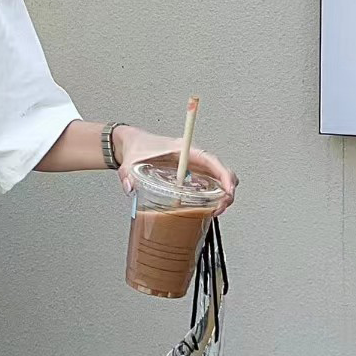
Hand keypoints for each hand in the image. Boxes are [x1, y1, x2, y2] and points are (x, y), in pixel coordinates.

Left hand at [114, 126, 237, 214]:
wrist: (132, 143)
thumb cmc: (137, 147)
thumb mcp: (130, 161)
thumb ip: (128, 173)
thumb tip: (130, 187)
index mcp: (183, 149)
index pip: (210, 160)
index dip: (223, 175)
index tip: (228, 190)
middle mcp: (191, 158)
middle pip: (220, 172)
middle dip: (226, 191)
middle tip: (220, 208)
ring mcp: (191, 167)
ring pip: (217, 180)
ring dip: (221, 196)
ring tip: (215, 212)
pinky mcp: (188, 176)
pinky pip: (206, 185)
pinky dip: (211, 197)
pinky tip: (207, 209)